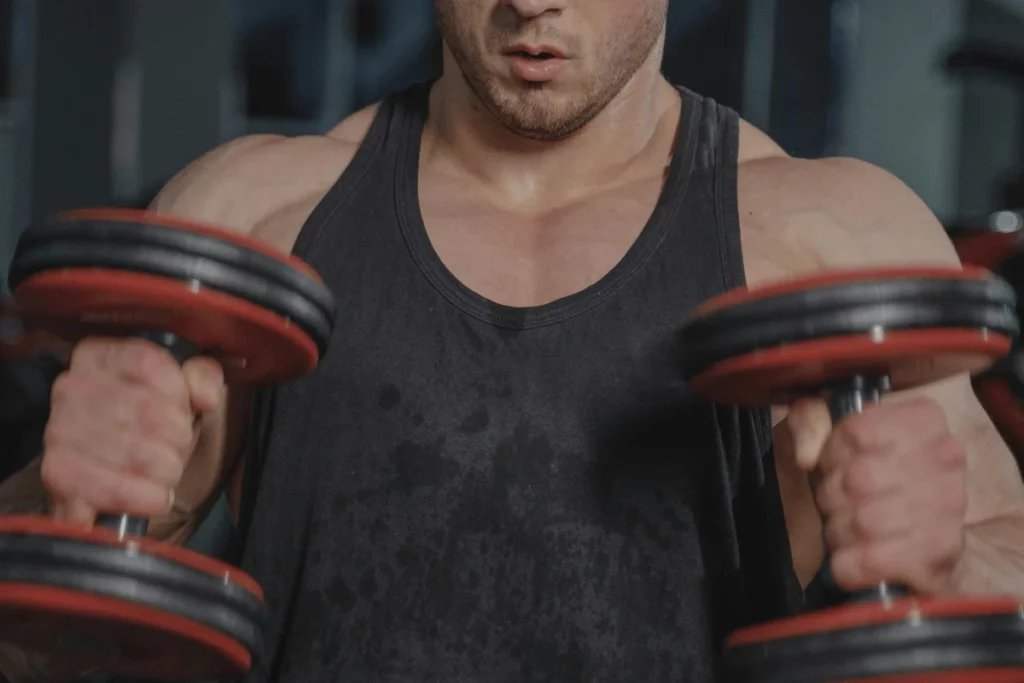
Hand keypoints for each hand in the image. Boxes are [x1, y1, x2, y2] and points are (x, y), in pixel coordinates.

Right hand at [40, 337, 223, 524]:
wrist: (112, 468)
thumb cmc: (151, 422)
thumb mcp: (182, 388)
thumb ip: (202, 376)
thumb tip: (206, 397)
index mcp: (101, 356)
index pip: (150, 364)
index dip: (179, 394)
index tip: (183, 412)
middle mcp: (72, 387)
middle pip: (150, 412)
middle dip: (178, 440)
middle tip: (175, 450)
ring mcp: (60, 431)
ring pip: (139, 454)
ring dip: (167, 472)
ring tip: (164, 473)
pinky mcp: (59, 475)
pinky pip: (115, 490)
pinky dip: (145, 499)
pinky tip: (152, 497)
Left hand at [789, 395, 967, 593]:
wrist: (895, 541)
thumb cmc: (851, 475)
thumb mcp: (822, 431)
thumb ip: (808, 418)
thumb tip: (806, 455)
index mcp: (924, 419)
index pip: (859, 431)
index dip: (833, 451)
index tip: (836, 462)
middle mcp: (947, 459)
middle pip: (860, 478)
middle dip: (834, 494)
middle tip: (839, 500)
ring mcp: (949, 510)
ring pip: (865, 522)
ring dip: (840, 529)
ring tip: (848, 526)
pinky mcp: (941, 559)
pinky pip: (872, 561)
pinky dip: (850, 564)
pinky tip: (855, 556)